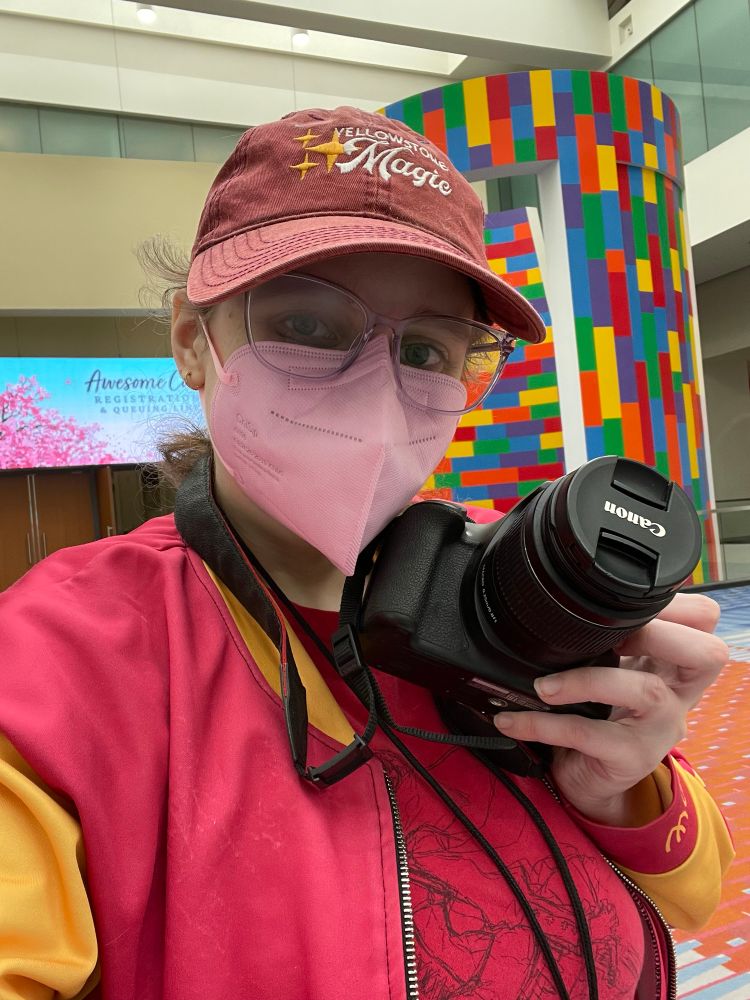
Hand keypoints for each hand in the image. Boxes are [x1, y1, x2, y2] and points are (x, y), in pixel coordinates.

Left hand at [493, 593, 729, 823]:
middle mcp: (679, 694)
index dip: (677, 605)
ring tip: (541, 686)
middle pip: (706, 654)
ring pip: (645, 691)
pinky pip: (590, 735)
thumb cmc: (601, 715)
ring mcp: (660, 728)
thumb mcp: (610, 671)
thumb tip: (554, 597)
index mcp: (674, 664)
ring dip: (586, 680)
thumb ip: (604, 639)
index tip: (626, 605)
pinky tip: (512, 719)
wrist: (592, 778)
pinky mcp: (633, 759)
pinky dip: (543, 724)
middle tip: (610, 638)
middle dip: (658, 634)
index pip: (705, 621)